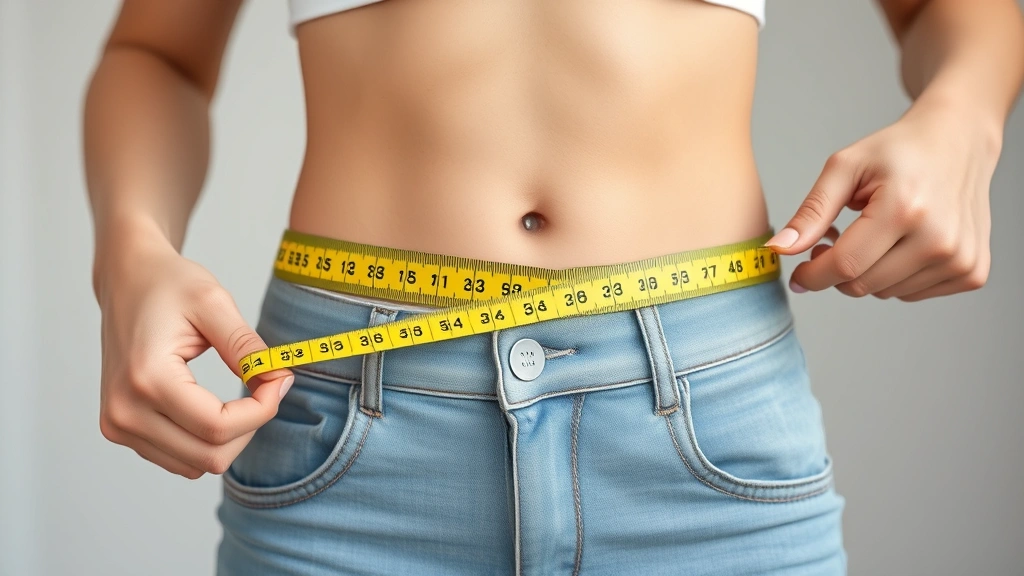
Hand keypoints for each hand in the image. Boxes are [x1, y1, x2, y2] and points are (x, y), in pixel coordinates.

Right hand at [94, 228, 291, 478]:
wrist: (127, 281)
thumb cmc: (168, 285)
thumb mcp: (214, 302)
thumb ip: (246, 347)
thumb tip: (278, 380)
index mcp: (146, 378)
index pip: (217, 427)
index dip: (262, 410)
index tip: (280, 378)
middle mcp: (124, 411)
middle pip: (210, 456)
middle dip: (251, 426)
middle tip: (268, 385)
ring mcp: (118, 425)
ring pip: (196, 465)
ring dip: (231, 438)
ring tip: (242, 397)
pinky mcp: (121, 429)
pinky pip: (180, 459)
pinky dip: (208, 442)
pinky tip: (215, 407)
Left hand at [764, 97, 1000, 301]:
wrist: (959, 141)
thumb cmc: (899, 150)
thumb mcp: (846, 167)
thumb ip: (811, 212)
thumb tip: (779, 249)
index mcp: (905, 210)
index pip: (844, 266)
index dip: (812, 275)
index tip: (798, 273)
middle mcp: (939, 240)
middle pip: (862, 285)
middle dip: (836, 271)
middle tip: (833, 240)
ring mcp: (960, 259)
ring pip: (885, 293)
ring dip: (867, 272)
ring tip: (871, 234)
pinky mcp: (972, 272)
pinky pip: (912, 294)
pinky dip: (896, 276)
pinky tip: (900, 244)